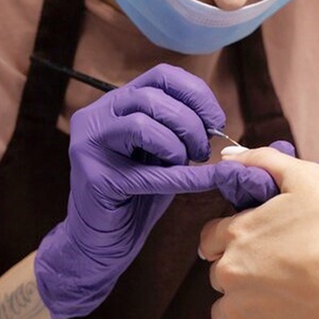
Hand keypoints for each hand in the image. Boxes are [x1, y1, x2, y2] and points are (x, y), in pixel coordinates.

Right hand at [35, 64, 224, 318]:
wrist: (103, 242)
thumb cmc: (137, 197)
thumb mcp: (164, 155)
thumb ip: (185, 133)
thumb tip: (229, 126)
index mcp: (116, 103)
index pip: (162, 76)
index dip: (197, 94)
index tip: (217, 122)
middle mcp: (96, 116)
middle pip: (152, 97)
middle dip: (190, 123)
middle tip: (203, 151)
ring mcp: (89, 144)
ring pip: (142, 123)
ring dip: (178, 145)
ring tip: (188, 164)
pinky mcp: (95, 177)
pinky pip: (147, 171)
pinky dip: (184, 176)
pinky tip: (206, 181)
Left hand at [200, 148, 318, 318]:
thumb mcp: (308, 178)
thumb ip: (264, 161)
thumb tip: (230, 155)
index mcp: (236, 233)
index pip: (210, 236)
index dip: (229, 236)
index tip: (253, 241)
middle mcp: (229, 273)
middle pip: (219, 273)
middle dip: (241, 271)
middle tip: (278, 270)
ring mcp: (240, 311)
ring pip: (225, 310)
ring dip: (244, 306)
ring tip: (280, 300)